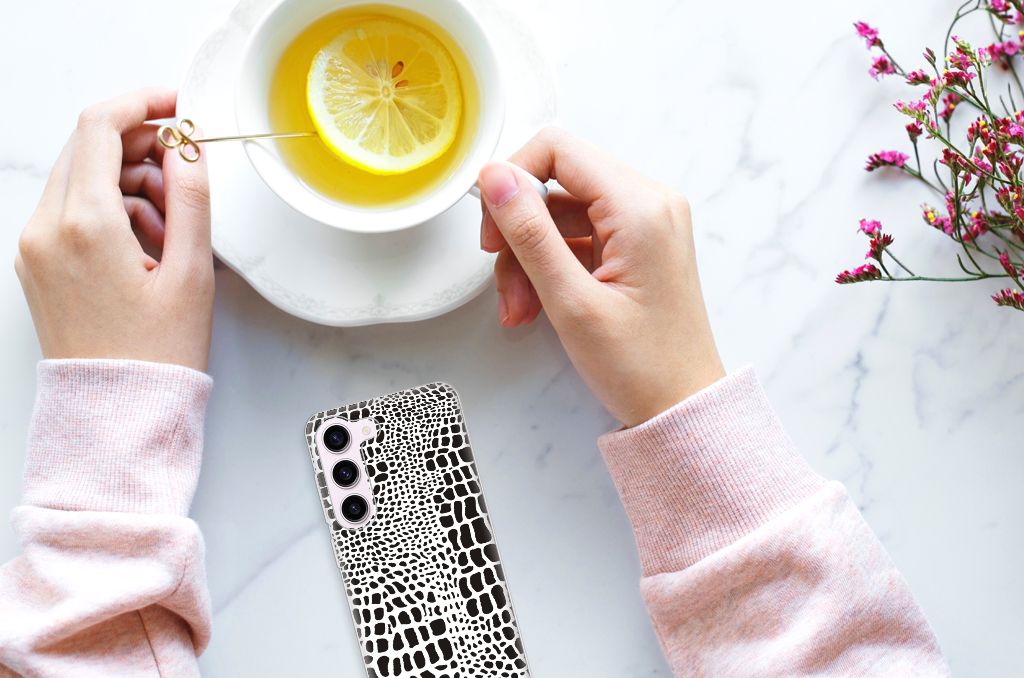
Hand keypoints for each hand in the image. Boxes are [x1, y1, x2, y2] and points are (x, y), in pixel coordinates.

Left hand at [15, 88, 213, 371]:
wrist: (117, 412)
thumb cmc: (156, 354)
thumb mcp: (191, 272)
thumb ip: (192, 198)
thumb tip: (188, 147)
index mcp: (85, 225)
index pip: (101, 127)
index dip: (143, 103)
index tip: (176, 105)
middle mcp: (47, 229)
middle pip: (88, 148)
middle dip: (141, 147)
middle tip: (185, 173)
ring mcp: (35, 246)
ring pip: (82, 178)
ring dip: (129, 182)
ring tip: (173, 228)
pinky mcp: (37, 263)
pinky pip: (72, 210)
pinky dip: (111, 210)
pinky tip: (147, 244)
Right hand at [478, 128, 723, 426]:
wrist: (683, 408)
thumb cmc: (641, 366)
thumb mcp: (571, 301)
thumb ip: (530, 233)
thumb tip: (495, 177)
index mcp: (641, 207)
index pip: (558, 149)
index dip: (513, 179)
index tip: (492, 227)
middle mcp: (649, 203)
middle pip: (557, 182)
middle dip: (519, 230)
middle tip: (502, 279)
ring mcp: (645, 224)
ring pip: (561, 214)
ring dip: (529, 257)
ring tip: (520, 309)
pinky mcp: (637, 245)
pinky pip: (578, 237)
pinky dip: (550, 267)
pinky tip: (537, 306)